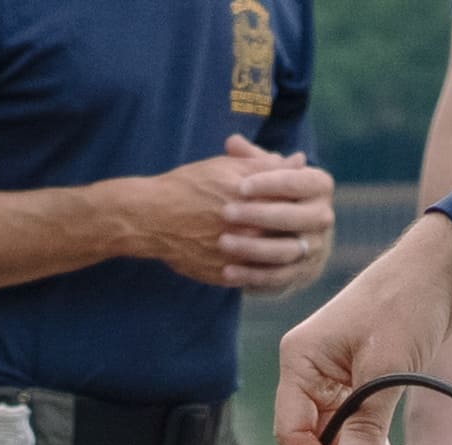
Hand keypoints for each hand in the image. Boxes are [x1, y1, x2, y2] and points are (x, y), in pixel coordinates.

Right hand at [116, 142, 341, 295]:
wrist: (152, 218)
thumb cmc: (189, 186)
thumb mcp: (228, 167)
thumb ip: (266, 165)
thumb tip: (299, 160)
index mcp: (254, 199)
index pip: (294, 202)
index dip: (300, 200)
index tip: (297, 200)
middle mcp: (248, 229)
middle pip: (288, 232)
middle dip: (294, 227)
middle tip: (294, 223)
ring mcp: (237, 256)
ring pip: (274, 260)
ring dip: (280, 251)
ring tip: (275, 241)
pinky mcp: (224, 276)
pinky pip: (253, 278)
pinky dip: (260, 270)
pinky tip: (260, 259)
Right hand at [274, 214, 451, 444]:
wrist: (440, 268)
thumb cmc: (407, 303)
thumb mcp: (387, 371)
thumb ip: (364, 428)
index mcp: (300, 363)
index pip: (293, 434)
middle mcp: (309, 373)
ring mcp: (333, 378)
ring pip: (341, 442)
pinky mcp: (358, 382)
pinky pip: (359, 429)